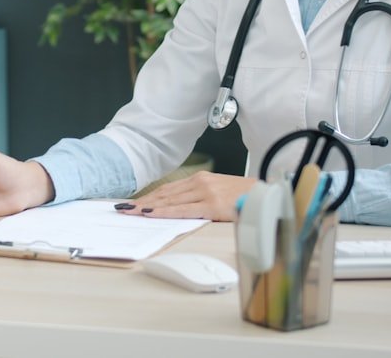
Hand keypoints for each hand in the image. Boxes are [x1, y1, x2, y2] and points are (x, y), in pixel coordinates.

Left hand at [116, 171, 256, 221]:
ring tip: (129, 211)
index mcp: (201, 179)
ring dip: (146, 206)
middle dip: (141, 201)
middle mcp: (200, 183)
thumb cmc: (244, 198)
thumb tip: (177, 207)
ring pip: (169, 201)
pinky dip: (164, 211)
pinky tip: (150, 212)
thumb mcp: (218, 192)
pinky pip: (183, 210)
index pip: (168, 189)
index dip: (148, 196)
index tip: (132, 203)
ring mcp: (206, 193)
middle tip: (122, 208)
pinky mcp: (212, 206)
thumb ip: (199, 198)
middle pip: (164, 194)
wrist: (268, 196)